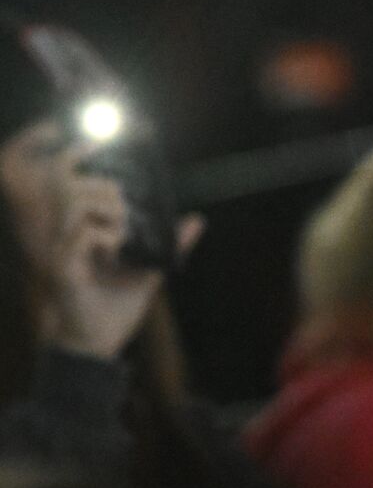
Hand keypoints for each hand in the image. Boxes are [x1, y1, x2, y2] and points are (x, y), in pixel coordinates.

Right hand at [34, 144, 202, 359]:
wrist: (98, 344)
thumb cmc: (115, 309)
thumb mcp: (151, 270)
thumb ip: (171, 244)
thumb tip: (196, 219)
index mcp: (79, 229)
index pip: (66, 180)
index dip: (77, 155)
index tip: (96, 143)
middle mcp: (65, 235)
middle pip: (68, 183)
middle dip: (105, 189)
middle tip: (125, 213)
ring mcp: (61, 249)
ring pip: (74, 202)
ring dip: (106, 209)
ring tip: (122, 231)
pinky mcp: (64, 267)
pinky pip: (83, 234)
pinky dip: (106, 236)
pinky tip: (114, 251)